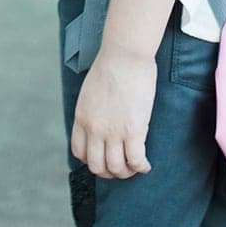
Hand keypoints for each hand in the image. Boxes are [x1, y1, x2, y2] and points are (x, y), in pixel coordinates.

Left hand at [71, 44, 156, 179]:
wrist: (125, 54)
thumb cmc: (112, 64)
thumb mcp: (90, 90)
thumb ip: (92, 109)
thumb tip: (101, 118)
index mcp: (82, 118)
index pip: (79, 152)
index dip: (91, 160)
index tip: (102, 158)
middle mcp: (94, 129)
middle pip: (97, 166)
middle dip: (109, 172)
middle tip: (120, 168)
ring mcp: (113, 132)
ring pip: (116, 168)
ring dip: (126, 173)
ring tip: (135, 167)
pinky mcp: (133, 131)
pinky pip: (135, 160)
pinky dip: (141, 167)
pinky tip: (146, 165)